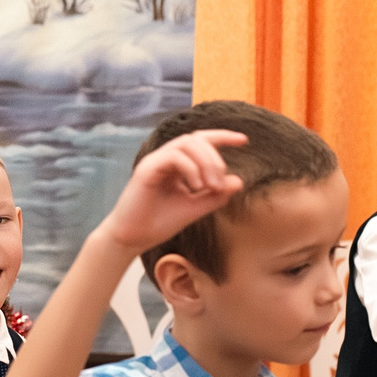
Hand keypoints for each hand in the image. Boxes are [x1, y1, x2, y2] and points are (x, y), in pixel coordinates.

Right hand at [96, 130, 247, 257]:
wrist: (133, 239)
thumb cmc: (159, 223)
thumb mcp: (194, 209)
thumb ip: (215, 195)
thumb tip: (238, 181)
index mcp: (177, 165)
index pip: (201, 141)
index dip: (223, 137)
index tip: (244, 140)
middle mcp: (165, 158)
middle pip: (196, 139)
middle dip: (215, 157)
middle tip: (220, 183)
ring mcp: (155, 162)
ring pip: (186, 143)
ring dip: (205, 161)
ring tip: (210, 186)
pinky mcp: (146, 169)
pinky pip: (174, 157)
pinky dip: (191, 168)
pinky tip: (197, 187)